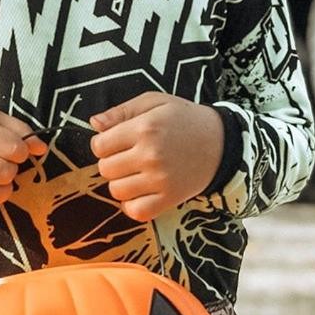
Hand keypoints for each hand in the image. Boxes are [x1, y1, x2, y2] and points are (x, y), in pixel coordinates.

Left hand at [89, 92, 224, 221]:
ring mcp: (160, 179)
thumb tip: (94, 122)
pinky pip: (136, 211)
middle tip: (128, 156)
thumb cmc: (184, 119)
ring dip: (121, 183)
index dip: (103, 143)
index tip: (115, 142)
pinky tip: (139, 192)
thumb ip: (121, 111)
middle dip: (111, 162)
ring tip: (135, 172)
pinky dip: (132, 205)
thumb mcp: (154, 102)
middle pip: (106, 169)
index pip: (99, 146)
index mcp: (144, 128)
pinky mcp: (170, 198)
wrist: (221, 142)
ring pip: (117, 191)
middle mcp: (150, 155)